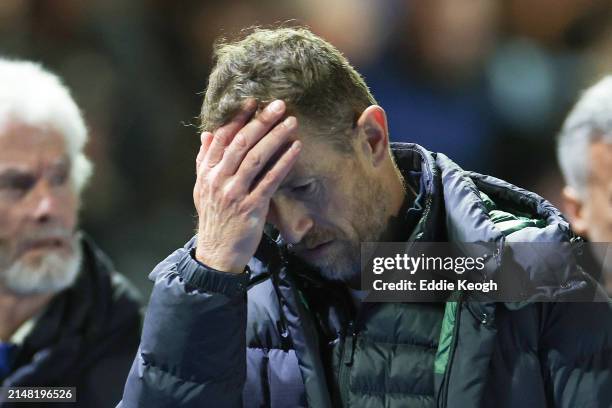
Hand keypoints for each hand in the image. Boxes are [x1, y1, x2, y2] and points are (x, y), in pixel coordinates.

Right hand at [193, 99, 300, 272]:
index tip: (253, 102)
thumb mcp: (202, 189)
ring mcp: (234, 193)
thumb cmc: (214, 219)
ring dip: (275, 137)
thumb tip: (207, 134)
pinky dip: (283, 162)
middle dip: (261, 121)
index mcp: (207, 172)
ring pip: (256, 158)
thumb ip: (204, 161)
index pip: (222, 138)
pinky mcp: (251, 207)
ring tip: (291, 122)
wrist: (216, 254)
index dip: (238, 118)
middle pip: (241, 143)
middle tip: (279, 105)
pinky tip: (295, 149)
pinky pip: (270, 180)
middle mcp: (219, 179)